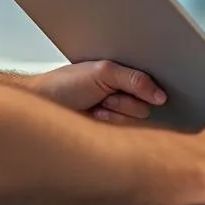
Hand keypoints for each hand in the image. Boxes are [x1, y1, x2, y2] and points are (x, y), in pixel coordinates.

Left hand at [31, 60, 166, 123]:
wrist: (44, 104)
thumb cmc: (66, 83)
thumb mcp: (102, 72)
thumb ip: (133, 79)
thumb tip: (159, 93)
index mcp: (123, 71)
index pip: (150, 80)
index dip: (147, 86)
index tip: (134, 87)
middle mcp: (122, 90)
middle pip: (146, 104)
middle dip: (124, 100)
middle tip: (105, 95)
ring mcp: (116, 111)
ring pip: (136, 120)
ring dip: (115, 113)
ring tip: (97, 105)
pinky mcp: (110, 130)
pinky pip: (124, 133)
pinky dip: (110, 124)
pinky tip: (96, 117)